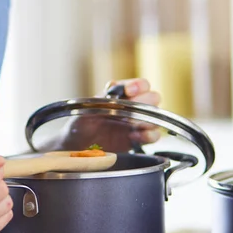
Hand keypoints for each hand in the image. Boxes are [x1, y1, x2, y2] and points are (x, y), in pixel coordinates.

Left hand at [45, 78, 160, 152]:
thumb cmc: (78, 125)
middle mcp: (131, 107)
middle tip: (131, 112)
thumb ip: (100, 98)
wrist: (75, 147)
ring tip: (133, 125)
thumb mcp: (84, 109)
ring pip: (156, 116)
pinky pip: (153, 136)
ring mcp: (136, 123)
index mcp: (120, 95)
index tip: (129, 91)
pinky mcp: (137, 140)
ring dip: (148, 120)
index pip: (139, 84)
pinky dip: (148, 136)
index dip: (138, 85)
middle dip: (146, 102)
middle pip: (153, 98)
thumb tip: (112, 86)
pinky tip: (133, 137)